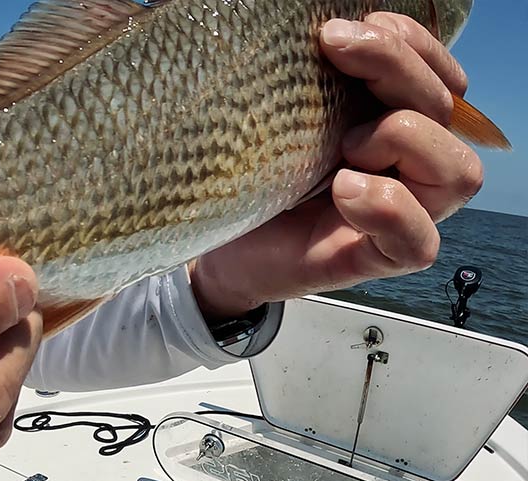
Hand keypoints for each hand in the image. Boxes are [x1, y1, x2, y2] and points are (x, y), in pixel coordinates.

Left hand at [189, 13, 483, 320]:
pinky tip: (343, 190)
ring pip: (458, 172)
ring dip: (405, 138)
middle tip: (332, 51)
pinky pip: (419, 241)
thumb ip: (317, 81)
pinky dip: (388, 209)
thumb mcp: (282, 116)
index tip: (341, 31)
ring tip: (343, 146)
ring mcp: (400, 213)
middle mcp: (408, 165)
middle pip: (446, 108)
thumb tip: (331, 32)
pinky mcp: (377, 257)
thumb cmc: (247, 177)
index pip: (439, 75)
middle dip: (394, 66)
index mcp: (394, 122)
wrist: (214, 245)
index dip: (408, 43)